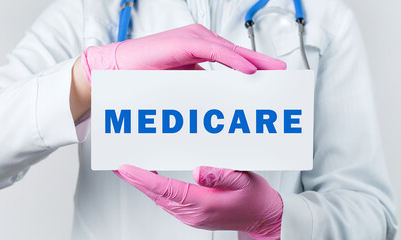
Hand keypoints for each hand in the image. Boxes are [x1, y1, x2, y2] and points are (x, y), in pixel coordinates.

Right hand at [81, 24, 286, 82]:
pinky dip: (233, 62)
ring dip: (254, 63)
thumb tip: (218, 103)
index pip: (233, 59)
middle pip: (238, 54)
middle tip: (282, 74)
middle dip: (262, 64)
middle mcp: (200, 41)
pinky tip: (249, 71)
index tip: (272, 78)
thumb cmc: (145, 77)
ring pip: (230, 52)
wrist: (118, 69)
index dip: (254, 67)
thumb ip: (202, 88)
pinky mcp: (185, 43)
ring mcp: (194, 39)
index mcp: (200, 50)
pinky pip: (215, 53)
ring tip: (273, 74)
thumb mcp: (183, 84)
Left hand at [114, 165, 282, 239]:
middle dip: (134, 179)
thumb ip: (221, 174)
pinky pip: (167, 200)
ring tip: (129, 168)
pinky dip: (154, 188)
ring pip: (159, 198)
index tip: (125, 168)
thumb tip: (198, 171)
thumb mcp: (243, 180)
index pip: (164, 189)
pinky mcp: (192, 213)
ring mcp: (191, 215)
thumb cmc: (254, 199)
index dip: (142, 178)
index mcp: (202, 204)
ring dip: (142, 184)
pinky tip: (150, 178)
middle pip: (155, 194)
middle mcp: (192, 213)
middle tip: (117, 164)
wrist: (263, 218)